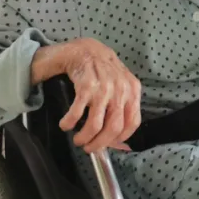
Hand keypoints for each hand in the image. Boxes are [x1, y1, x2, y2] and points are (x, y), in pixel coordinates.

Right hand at [45, 39, 141, 153]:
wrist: (87, 50)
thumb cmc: (105, 71)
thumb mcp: (122, 85)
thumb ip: (124, 106)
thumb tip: (118, 140)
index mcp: (132, 91)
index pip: (132, 123)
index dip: (120, 139)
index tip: (109, 144)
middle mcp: (120, 90)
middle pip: (113, 128)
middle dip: (99, 144)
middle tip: (90, 148)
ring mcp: (103, 88)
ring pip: (95, 125)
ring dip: (84, 137)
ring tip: (78, 139)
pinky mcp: (86, 87)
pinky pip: (77, 113)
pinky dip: (69, 123)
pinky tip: (65, 124)